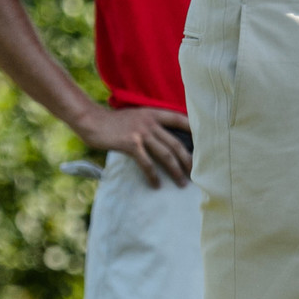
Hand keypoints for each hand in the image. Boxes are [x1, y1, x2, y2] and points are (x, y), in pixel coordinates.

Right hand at [72, 103, 193, 187]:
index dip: (194, 131)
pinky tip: (157, 185)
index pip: (180, 120)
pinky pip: (147, 163)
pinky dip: (153, 175)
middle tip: (196, 173)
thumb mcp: (136, 117)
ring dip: (176, 170)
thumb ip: (150, 124)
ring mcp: (141, 133)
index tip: (206, 143)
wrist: (92, 121)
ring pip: (166, 154)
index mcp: (153, 113)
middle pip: (176, 143)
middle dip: (188, 160)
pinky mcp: (131, 144)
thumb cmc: (113, 122)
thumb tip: (164, 140)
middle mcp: (150, 122)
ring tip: (182, 183)